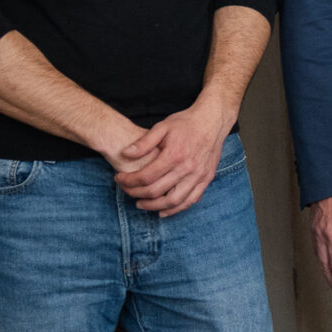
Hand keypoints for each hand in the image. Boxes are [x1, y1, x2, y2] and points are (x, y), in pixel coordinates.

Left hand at [110, 98, 233, 216]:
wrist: (212, 121)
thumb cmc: (186, 123)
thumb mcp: (162, 127)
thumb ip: (143, 142)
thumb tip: (125, 154)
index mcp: (174, 155)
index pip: (145, 177)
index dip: (128, 181)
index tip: (119, 179)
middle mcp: (187, 168)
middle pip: (156, 191)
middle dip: (136, 193)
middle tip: (126, 190)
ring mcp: (199, 176)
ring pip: (173, 201)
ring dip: (154, 206)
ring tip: (141, 203)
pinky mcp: (207, 179)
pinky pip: (191, 201)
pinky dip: (176, 209)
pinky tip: (164, 210)